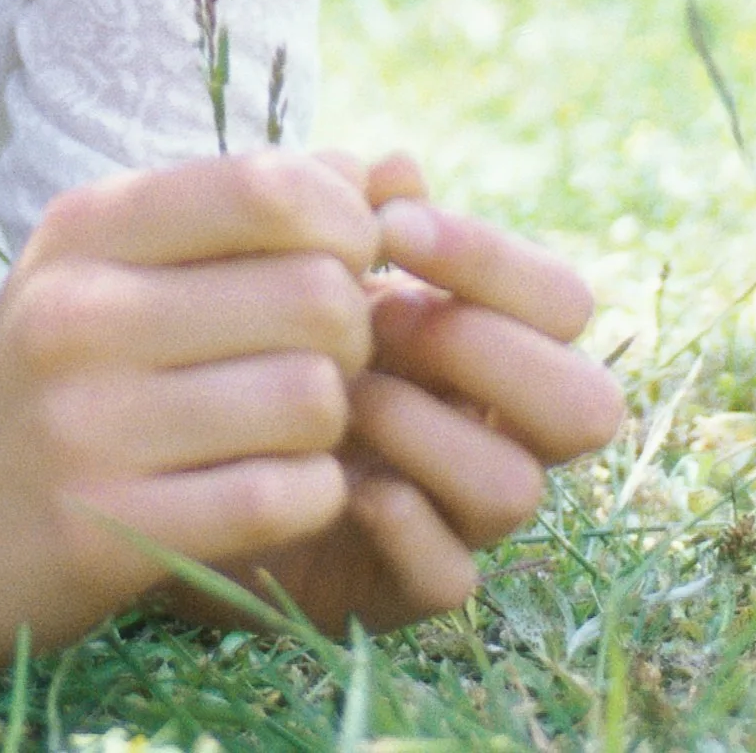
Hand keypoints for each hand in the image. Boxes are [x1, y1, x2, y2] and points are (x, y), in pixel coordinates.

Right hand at [0, 148, 382, 648]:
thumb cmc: (48, 377)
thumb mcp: (108, 266)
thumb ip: (243, 212)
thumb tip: (393, 171)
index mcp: (86, 229)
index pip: (269, 185)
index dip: (345, 223)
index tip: (343, 264)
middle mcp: (79, 314)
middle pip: (316, 294)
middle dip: (355, 331)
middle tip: (326, 360)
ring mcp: (87, 427)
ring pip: (312, 398)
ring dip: (333, 422)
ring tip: (296, 430)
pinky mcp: (107, 533)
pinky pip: (283, 497)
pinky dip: (312, 494)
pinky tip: (280, 490)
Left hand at [260, 163, 621, 628]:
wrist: (170, 452)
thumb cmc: (258, 336)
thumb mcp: (293, 262)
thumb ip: (347, 212)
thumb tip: (395, 165)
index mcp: (495, 343)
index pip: (563, 302)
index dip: (494, 262)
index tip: (393, 230)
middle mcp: (501, 432)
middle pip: (586, 405)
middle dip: (485, 350)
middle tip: (384, 319)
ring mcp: (463, 517)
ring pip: (516, 487)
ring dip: (427, 428)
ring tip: (342, 396)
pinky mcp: (408, 589)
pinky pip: (452, 576)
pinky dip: (405, 526)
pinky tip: (344, 481)